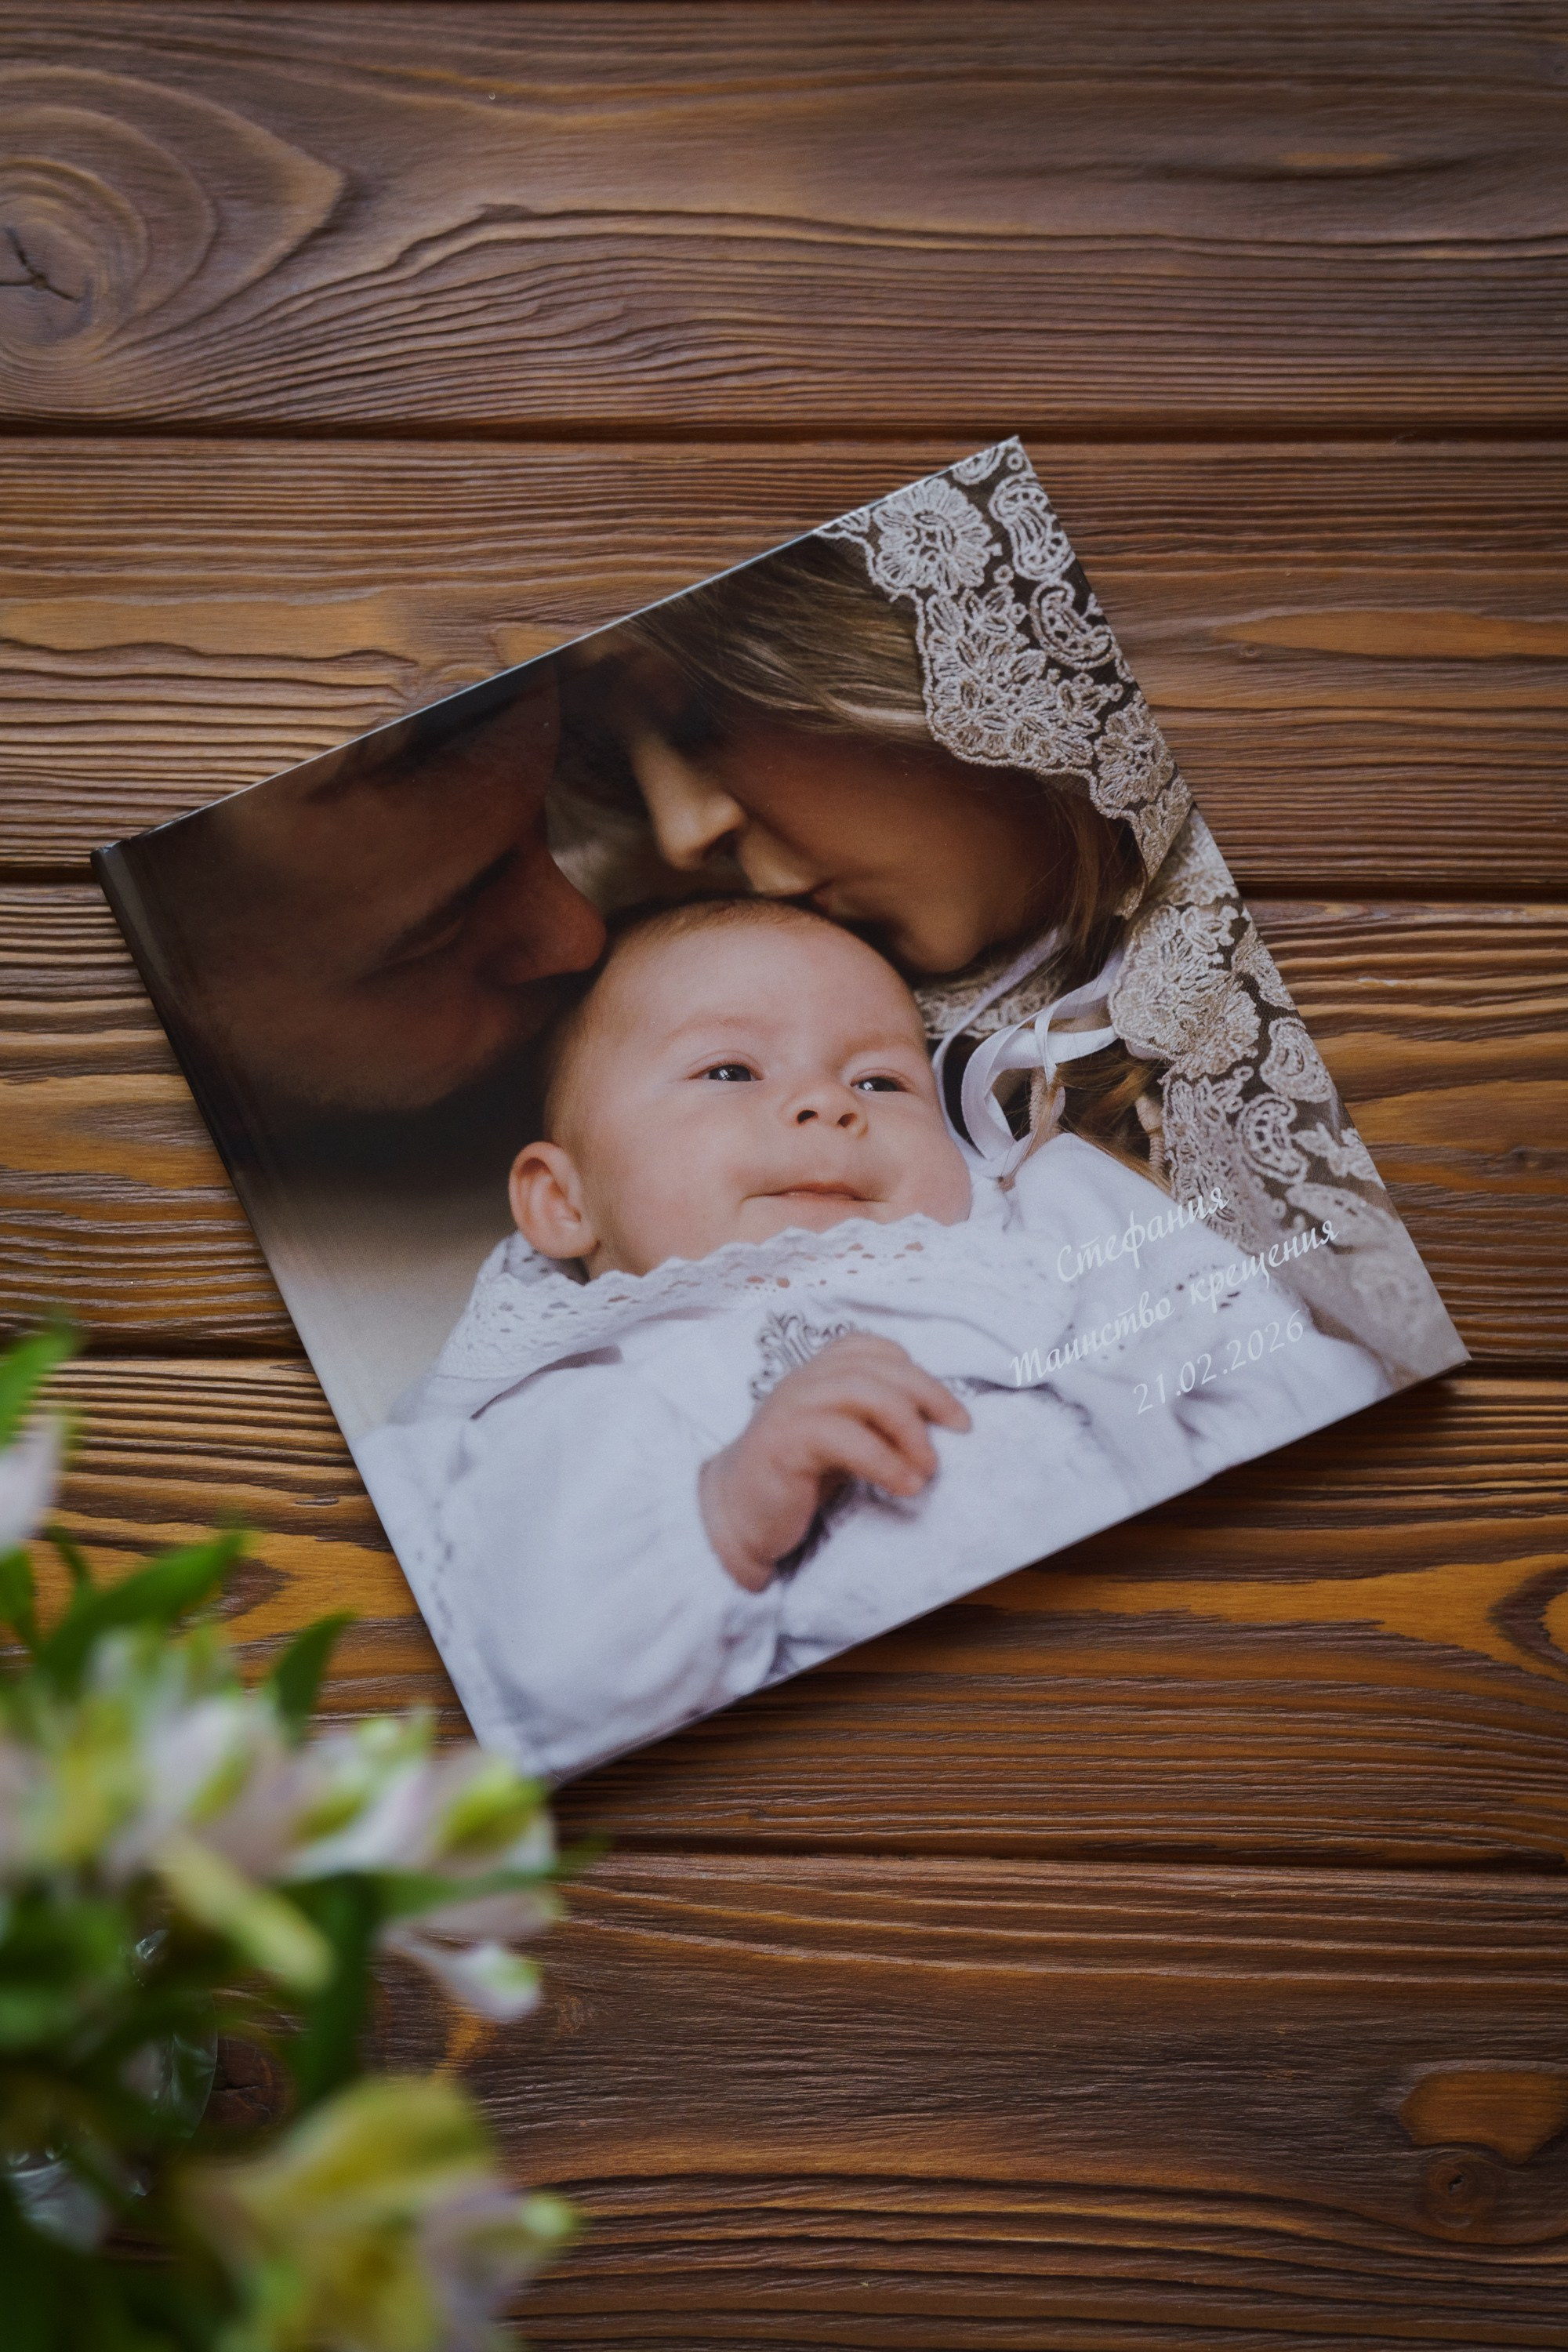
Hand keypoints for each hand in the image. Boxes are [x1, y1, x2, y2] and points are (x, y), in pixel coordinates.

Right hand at [699, 1334, 970, 1591]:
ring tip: (929, 1468)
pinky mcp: (783, 1442)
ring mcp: (790, 1406)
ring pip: (863, 1391)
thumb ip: (875, 1420)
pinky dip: (884, 1461)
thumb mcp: (843, 1441)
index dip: (920, 1375)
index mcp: (817, 1374)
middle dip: (928, 1395)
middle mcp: (803, 1380)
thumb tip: (939, 1424)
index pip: (874, 1349)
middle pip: (878, 1366)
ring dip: (909, 1429)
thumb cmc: (796, 1480)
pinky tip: (905, 1486)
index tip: (953, 1416)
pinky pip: (843, 1437)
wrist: (735, 1517)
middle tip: (959, 1433)